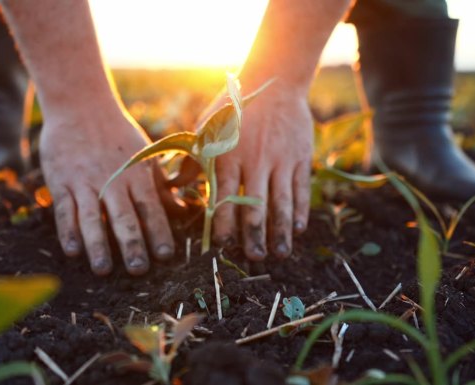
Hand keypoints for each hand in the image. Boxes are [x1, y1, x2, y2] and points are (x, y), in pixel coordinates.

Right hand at [41, 106, 174, 275]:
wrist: (80, 104)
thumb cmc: (118, 133)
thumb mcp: (145, 154)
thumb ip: (160, 185)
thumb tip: (182, 211)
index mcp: (136, 173)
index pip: (150, 207)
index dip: (158, 231)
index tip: (165, 256)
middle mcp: (112, 179)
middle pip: (123, 216)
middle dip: (132, 245)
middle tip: (138, 270)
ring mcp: (84, 181)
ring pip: (91, 217)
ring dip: (98, 245)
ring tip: (103, 269)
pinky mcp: (61, 182)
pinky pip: (63, 210)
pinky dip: (67, 231)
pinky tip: (73, 251)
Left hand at [209, 79, 312, 259]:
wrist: (273, 81)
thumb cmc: (232, 106)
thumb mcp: (206, 127)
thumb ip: (192, 158)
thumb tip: (173, 185)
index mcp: (227, 156)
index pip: (224, 198)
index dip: (224, 224)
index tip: (222, 246)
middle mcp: (254, 162)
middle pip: (254, 206)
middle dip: (254, 235)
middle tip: (254, 258)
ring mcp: (280, 160)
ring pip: (281, 202)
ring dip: (280, 231)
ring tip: (279, 254)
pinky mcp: (300, 157)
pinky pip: (300, 189)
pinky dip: (300, 211)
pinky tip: (298, 230)